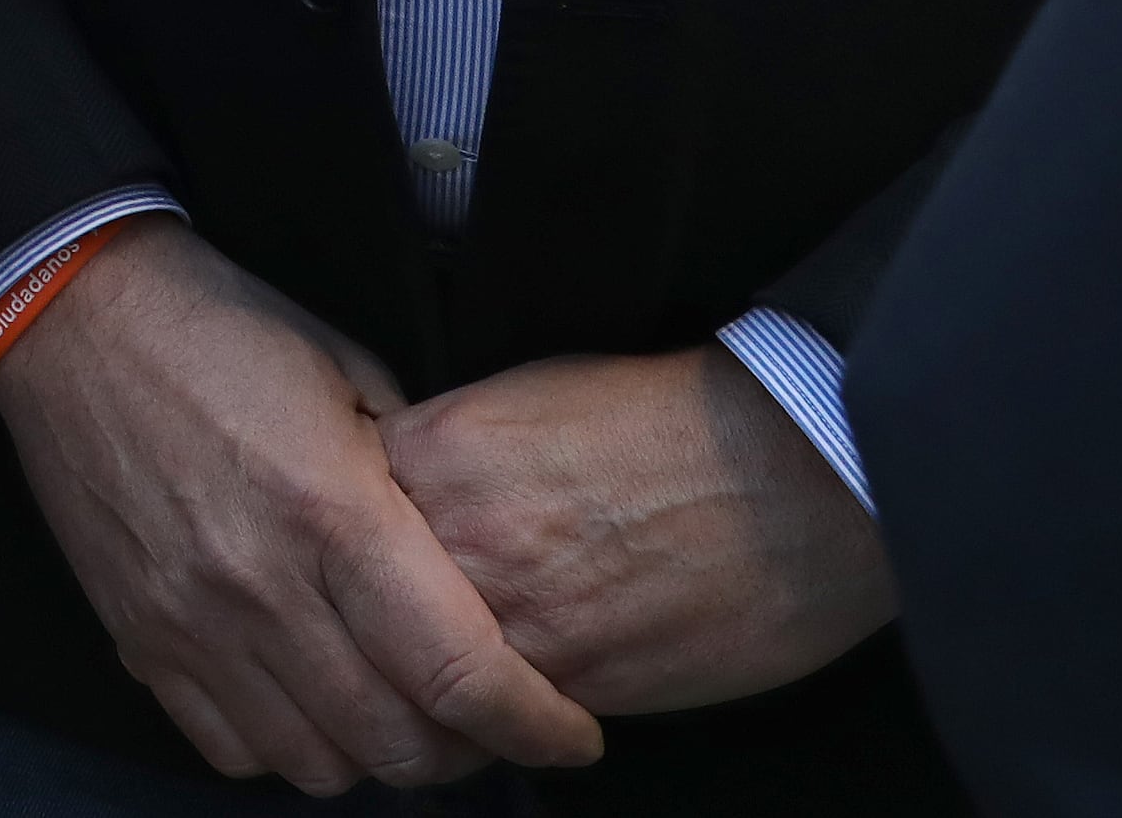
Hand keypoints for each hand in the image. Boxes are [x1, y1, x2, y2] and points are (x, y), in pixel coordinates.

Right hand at [0, 224, 603, 790]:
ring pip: (316, 765)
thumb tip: (474, 551)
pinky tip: (305, 699)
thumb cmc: (223, 326)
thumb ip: (418, 473)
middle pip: (396, 743)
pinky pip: (230, 749)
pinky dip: (285, 746)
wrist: (71, 312)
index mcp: (335, 512)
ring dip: (374, 754)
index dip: (537, 726)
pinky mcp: (138, 636)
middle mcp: (262, 587)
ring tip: (394, 710)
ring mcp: (191, 622)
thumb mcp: (351, 372)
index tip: (572, 734)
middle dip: (468, 752)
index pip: (461, 673)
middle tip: (487, 720)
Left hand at [385, 345, 894, 714]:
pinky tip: (519, 701)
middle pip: (356, 613)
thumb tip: (402, 499)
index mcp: (432, 454)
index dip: (340, 549)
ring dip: (425, 693)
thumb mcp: (524, 399)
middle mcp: (452, 540)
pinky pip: (498, 722)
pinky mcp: (573, 686)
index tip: (354, 562)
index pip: (331, 519)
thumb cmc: (668, 421)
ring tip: (451, 681)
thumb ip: (444, 457)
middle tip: (387, 642)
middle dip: (364, 635)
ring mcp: (509, 619)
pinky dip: (498, 722)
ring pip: (417, 685)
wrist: (791, 472)